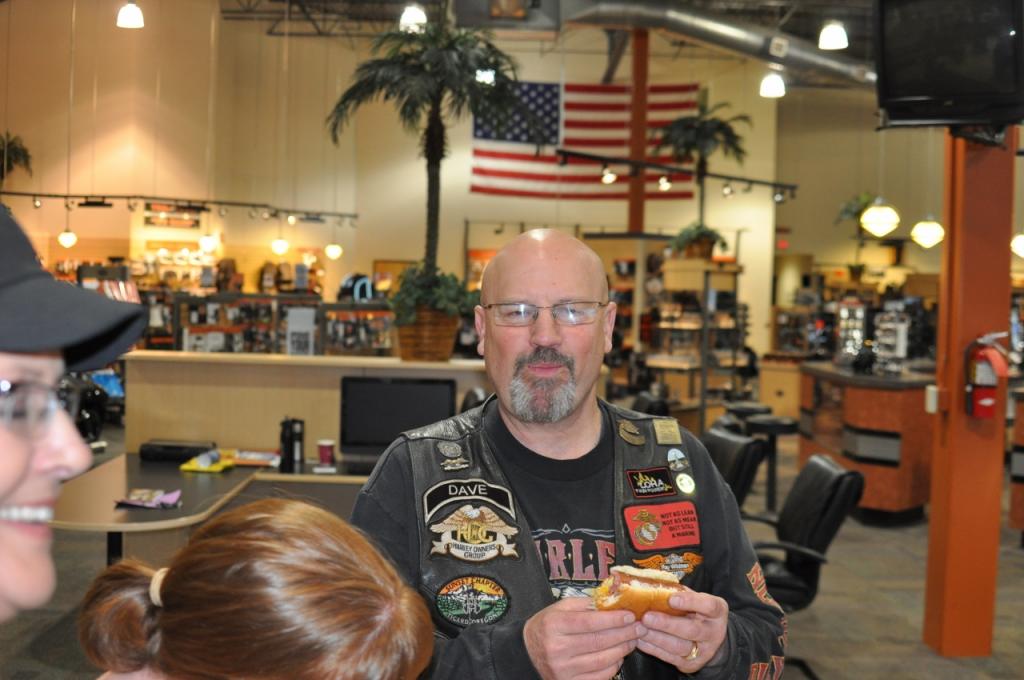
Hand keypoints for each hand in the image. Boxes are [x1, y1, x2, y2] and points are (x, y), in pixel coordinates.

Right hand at [523, 596, 643, 679]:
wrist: (527, 653)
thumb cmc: (547, 626)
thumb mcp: (560, 608)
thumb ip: (585, 604)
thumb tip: (613, 602)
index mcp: (554, 625)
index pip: (589, 622)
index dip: (613, 619)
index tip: (630, 615)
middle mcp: (557, 649)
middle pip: (599, 642)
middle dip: (624, 634)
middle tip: (639, 627)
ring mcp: (563, 670)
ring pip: (602, 660)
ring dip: (623, 649)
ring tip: (633, 639)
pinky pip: (599, 676)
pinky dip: (613, 666)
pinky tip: (619, 656)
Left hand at [637, 589, 728, 673]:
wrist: (710, 638)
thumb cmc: (697, 611)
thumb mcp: (695, 598)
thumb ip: (679, 592)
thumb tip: (652, 586)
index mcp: (717, 612)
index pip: (708, 606)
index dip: (690, 602)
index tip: (671, 599)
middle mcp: (714, 632)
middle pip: (692, 630)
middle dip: (667, 624)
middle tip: (647, 617)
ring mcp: (704, 651)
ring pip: (679, 647)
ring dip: (656, 638)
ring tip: (640, 629)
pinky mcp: (691, 664)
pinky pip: (670, 658)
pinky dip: (652, 648)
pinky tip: (640, 640)